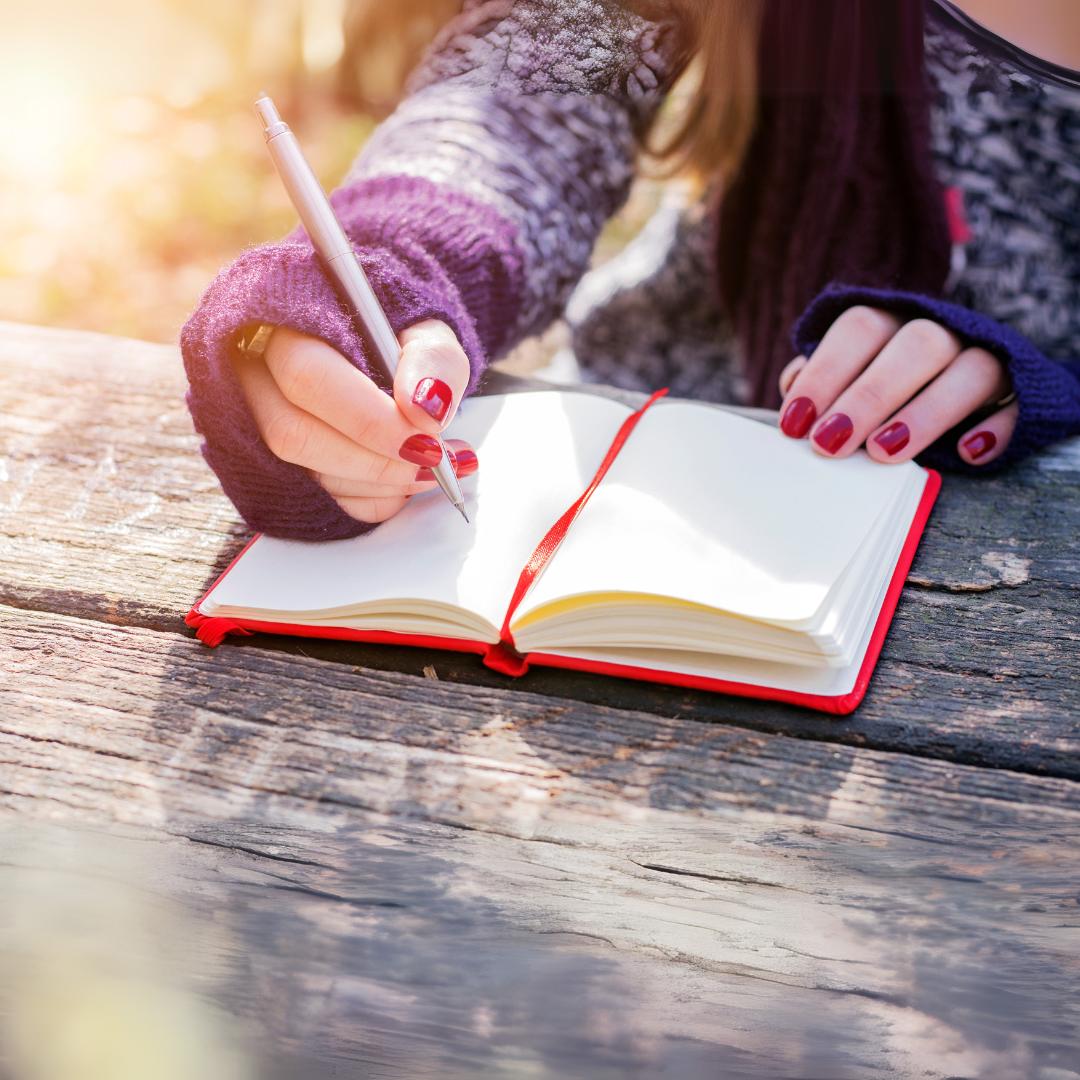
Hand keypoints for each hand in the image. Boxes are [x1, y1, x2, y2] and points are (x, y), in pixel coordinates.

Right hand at [232, 320, 476, 522]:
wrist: (377, 351)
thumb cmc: (394, 336)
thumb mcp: (426, 329)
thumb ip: (434, 361)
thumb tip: (427, 413)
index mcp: (281, 317)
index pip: (307, 376)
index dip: (370, 419)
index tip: (428, 437)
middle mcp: (250, 369)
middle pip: (292, 433)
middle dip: (376, 460)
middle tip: (436, 460)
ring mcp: (251, 419)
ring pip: (300, 471)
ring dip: (378, 483)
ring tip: (433, 467)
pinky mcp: (272, 463)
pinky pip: (316, 498)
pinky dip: (368, 500)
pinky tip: (402, 481)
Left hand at [777, 307, 1018, 464]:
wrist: (960, 389)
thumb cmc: (884, 389)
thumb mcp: (850, 378)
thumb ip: (822, 379)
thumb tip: (793, 387)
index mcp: (894, 321)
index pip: (860, 328)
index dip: (825, 372)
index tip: (795, 423)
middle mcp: (943, 332)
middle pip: (915, 346)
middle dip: (868, 396)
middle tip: (829, 444)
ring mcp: (988, 357)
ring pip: (972, 370)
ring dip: (926, 413)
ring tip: (884, 454)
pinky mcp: (1024, 392)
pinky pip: (1020, 404)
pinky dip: (996, 428)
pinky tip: (967, 453)